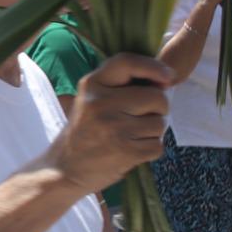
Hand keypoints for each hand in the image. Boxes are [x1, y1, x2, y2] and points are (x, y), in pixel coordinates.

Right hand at [48, 54, 172, 196]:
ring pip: (160, 123)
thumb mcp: (90, 100)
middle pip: (156, 97)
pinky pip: (158, 146)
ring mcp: (113, 128)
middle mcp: (101, 103)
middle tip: (139, 118)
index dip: (154, 67)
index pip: (127, 62)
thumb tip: (167, 78)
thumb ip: (120, 86)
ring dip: (152, 132)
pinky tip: (130, 151)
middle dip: (157, 108)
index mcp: (91, 85)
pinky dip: (149, 150)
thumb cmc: (84, 132)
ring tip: (129, 136)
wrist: (64, 169)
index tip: (167, 77)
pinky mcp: (125, 151)